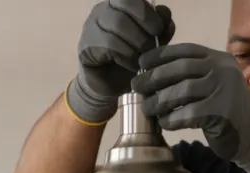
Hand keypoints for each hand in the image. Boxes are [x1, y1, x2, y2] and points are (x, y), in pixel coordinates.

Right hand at [67, 0, 174, 124]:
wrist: (109, 87)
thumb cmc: (129, 62)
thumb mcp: (151, 44)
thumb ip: (160, 28)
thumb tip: (164, 14)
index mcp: (118, 5)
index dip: (147, 13)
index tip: (157, 31)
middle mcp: (102, 11)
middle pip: (125, 11)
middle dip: (143, 32)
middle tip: (151, 50)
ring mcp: (90, 27)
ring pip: (117, 25)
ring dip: (136, 45)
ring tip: (142, 60)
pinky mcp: (85, 47)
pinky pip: (109, 44)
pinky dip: (125, 56)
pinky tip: (131, 65)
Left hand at [131, 43, 249, 172]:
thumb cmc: (223, 110)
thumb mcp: (211, 84)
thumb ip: (191, 76)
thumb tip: (151, 74)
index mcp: (219, 59)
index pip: (185, 51)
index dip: (160, 56)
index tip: (141, 64)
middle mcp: (223, 70)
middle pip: (180, 69)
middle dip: (154, 77)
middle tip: (137, 87)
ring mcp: (225, 90)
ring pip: (182, 91)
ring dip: (159, 100)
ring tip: (147, 108)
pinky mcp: (222, 113)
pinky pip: (188, 114)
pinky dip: (172, 119)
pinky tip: (164, 123)